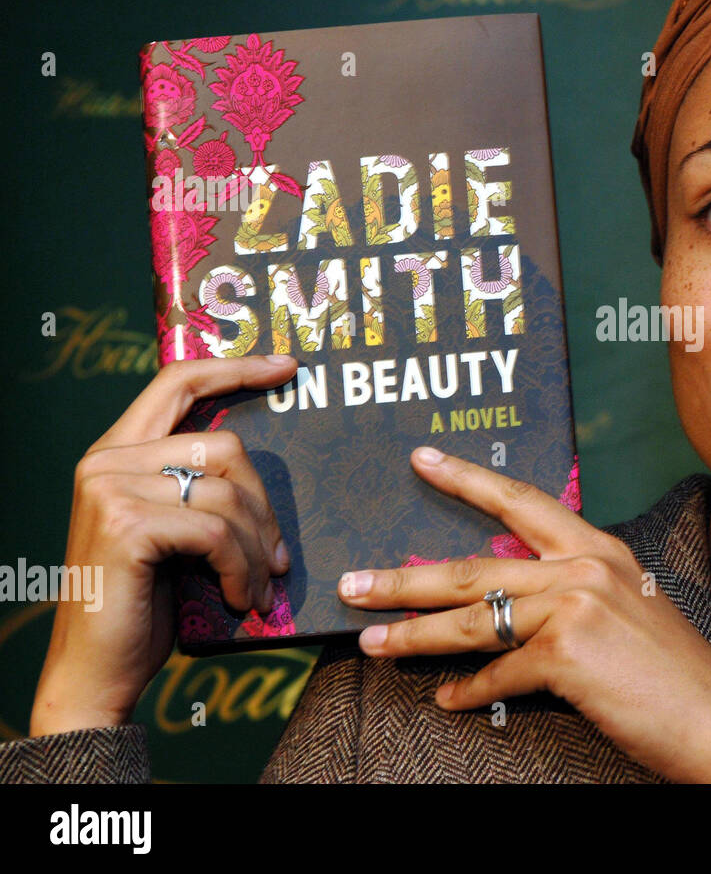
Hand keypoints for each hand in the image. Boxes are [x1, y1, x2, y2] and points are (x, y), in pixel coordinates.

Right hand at [29, 355, 297, 736]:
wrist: (97, 671)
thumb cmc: (145, 604)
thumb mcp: (175, 533)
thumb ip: (198, 489)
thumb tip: (265, 474)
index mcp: (117, 451)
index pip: (177, 382)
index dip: (235, 368)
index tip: (286, 366)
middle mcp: (106, 459)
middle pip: (226, 446)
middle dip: (265, 506)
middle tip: (277, 557)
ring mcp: (111, 488)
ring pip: (228, 493)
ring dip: (258, 548)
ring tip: (261, 586)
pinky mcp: (126, 525)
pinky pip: (218, 530)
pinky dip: (242, 568)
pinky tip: (242, 599)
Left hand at [336, 445, 710, 782]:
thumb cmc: (672, 672)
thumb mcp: (625, 608)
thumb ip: (568, 593)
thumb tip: (502, 604)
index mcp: (598, 547)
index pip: (520, 502)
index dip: (465, 479)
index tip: (420, 459)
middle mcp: (584, 566)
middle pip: (472, 566)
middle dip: (403, 577)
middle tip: (353, 584)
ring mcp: (575, 607)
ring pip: (470, 618)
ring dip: (412, 635)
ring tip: (371, 643)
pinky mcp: (568, 654)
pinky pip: (497, 673)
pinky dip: (467, 690)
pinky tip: (446, 698)